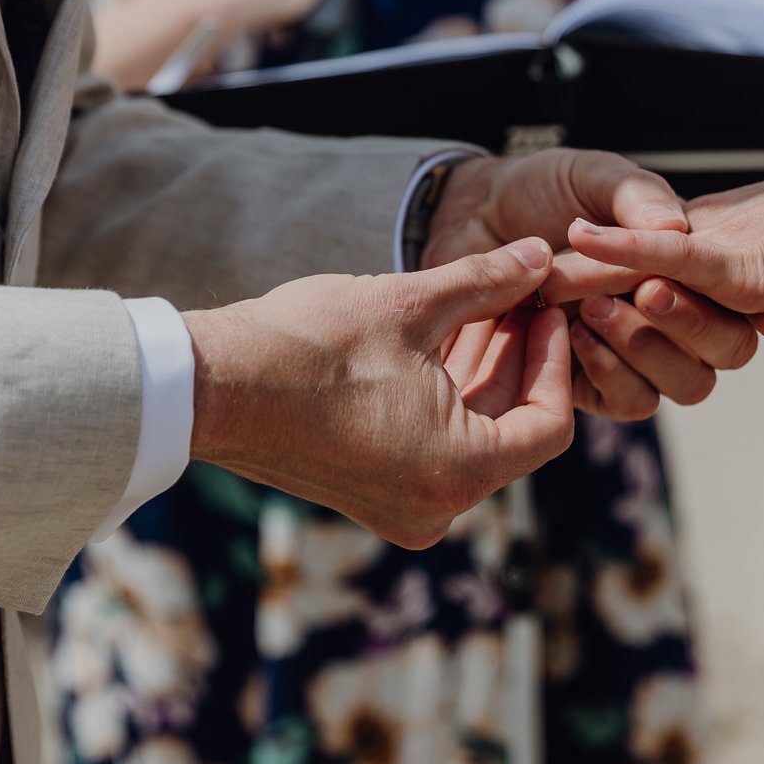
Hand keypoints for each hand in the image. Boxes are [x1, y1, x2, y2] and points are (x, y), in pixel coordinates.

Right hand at [181, 238, 572, 547]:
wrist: (208, 385)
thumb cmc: (307, 345)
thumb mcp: (411, 304)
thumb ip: (488, 282)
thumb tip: (540, 256)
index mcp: (458, 473)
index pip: (549, 424)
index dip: (555, 357)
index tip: (548, 304)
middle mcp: (437, 508)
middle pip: (511, 429)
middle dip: (518, 356)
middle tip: (523, 291)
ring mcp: (402, 507)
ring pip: (472, 434)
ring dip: (482, 370)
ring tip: (488, 300)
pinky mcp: (372, 493)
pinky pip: (434, 443)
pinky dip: (445, 393)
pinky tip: (447, 333)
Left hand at [428, 149, 763, 417]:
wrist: (475, 216)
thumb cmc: (543, 190)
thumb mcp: (593, 177)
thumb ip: (635, 197)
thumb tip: (675, 229)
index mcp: (692, 263)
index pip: (749, 299)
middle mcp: (676, 314)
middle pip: (727, 349)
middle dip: (694, 323)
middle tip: (648, 290)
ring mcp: (640, 353)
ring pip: (687, 384)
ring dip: (649, 348)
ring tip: (596, 307)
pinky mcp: (595, 382)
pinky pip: (631, 402)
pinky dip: (610, 371)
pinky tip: (574, 334)